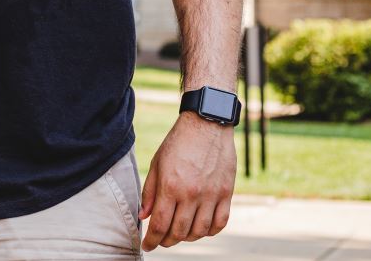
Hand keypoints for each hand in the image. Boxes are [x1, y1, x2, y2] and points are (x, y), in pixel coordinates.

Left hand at [139, 112, 235, 249]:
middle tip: (161, 241)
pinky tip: (201, 229)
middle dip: (167, 241)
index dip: (152, 240)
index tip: (147, 246)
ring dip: (187, 238)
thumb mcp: (157, 163)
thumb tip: (144, 216)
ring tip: (179, 234)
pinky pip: (220, 222)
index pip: (160, 224)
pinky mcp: (227, 193)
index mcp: (171, 186)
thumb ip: (150, 192)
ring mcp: (212, 195)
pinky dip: (210, 231)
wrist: (206, 124)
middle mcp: (192, 193)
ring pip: (200, 231)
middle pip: (179, 232)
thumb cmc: (178, 142)